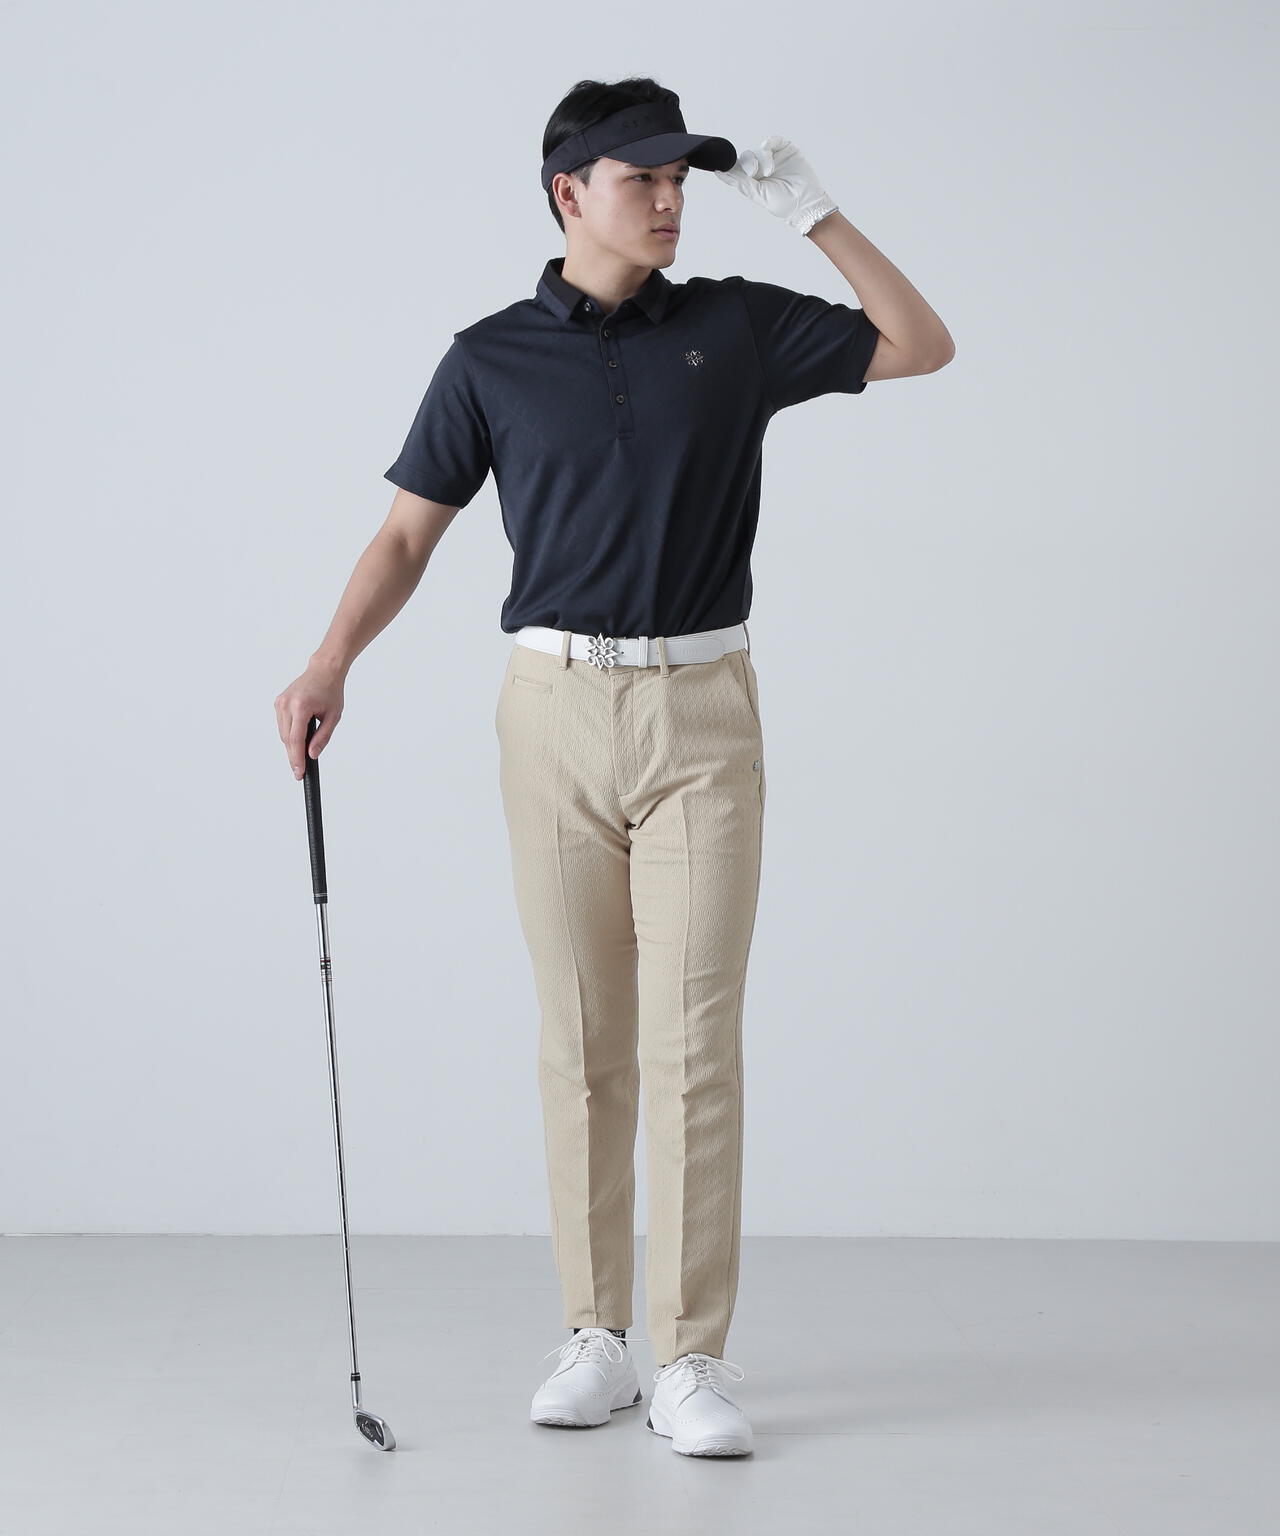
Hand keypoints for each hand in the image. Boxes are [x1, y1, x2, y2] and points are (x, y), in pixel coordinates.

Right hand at [275, 662, 345, 778]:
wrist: (323, 671)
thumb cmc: (331, 691)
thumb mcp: (333, 716)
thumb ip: (323, 737)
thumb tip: (312, 755)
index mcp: (301, 706)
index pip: (295, 740)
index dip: (296, 759)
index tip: (298, 772)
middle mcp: (286, 704)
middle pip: (287, 739)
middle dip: (293, 756)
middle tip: (300, 772)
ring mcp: (280, 702)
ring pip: (282, 734)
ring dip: (291, 746)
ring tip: (301, 756)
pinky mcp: (278, 702)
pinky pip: (282, 725)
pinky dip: (289, 734)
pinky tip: (298, 740)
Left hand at [713, 134, 838, 236]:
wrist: (806, 202)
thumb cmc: (784, 204)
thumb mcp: (758, 195)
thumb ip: (741, 183)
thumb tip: (721, 172)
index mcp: (754, 180)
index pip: (738, 169)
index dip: (730, 166)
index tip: (721, 165)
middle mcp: (763, 167)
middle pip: (747, 157)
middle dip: (747, 163)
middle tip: (753, 173)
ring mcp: (775, 157)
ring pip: (759, 149)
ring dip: (761, 158)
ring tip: (769, 172)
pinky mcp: (786, 150)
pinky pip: (773, 140)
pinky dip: (768, 144)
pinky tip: (767, 149)